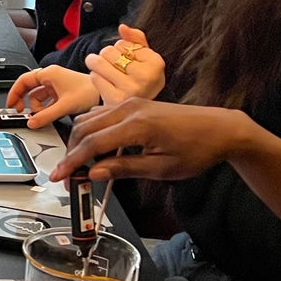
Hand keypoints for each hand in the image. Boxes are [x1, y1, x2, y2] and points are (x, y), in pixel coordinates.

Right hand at [5, 65, 99, 128]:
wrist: (107, 94)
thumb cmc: (90, 92)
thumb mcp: (64, 106)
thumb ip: (45, 116)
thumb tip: (31, 122)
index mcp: (49, 74)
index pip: (23, 81)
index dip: (14, 92)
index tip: (10, 104)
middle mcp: (51, 76)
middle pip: (29, 88)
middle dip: (24, 101)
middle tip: (20, 111)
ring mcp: (56, 84)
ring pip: (38, 95)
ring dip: (37, 106)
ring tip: (41, 115)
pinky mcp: (62, 91)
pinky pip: (46, 99)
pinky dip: (45, 107)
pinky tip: (48, 114)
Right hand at [49, 98, 254, 182]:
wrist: (221, 129)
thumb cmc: (198, 149)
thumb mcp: (161, 168)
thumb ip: (124, 169)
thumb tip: (95, 173)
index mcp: (137, 125)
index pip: (92, 144)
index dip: (72, 162)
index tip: (59, 176)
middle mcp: (129, 109)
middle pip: (83, 128)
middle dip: (71, 153)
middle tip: (68, 175)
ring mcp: (130, 103)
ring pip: (89, 119)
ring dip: (79, 141)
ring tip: (79, 164)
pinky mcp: (134, 104)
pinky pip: (101, 114)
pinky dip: (91, 131)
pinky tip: (95, 148)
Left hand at [84, 26, 165, 103]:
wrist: (138, 109)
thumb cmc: (140, 78)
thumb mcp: (144, 57)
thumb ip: (136, 39)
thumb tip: (122, 27)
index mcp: (156, 63)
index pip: (123, 43)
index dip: (121, 50)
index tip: (129, 62)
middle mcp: (146, 77)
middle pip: (108, 51)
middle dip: (107, 56)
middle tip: (115, 67)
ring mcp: (130, 90)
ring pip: (98, 63)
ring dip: (98, 66)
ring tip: (107, 73)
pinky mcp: (115, 99)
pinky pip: (94, 78)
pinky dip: (96, 78)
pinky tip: (106, 84)